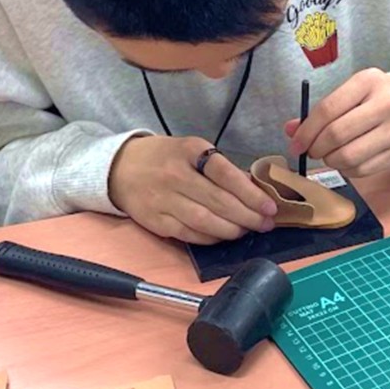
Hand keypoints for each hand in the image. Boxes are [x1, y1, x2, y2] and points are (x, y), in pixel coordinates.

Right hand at [108, 136, 277, 244]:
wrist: (120, 167)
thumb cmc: (165, 158)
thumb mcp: (192, 150)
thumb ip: (220, 169)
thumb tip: (253, 191)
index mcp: (189, 151)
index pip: (225, 174)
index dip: (251, 193)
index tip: (269, 207)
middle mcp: (175, 175)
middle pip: (219, 201)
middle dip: (248, 216)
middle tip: (265, 224)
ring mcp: (164, 200)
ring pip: (205, 221)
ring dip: (231, 230)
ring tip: (246, 230)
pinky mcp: (156, 221)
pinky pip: (189, 234)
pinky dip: (211, 238)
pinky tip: (223, 236)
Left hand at [285, 68, 389, 177]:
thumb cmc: (379, 97)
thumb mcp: (353, 92)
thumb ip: (322, 110)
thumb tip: (291, 130)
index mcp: (368, 83)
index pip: (328, 109)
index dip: (306, 130)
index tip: (296, 143)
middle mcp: (385, 105)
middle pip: (337, 135)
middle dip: (316, 148)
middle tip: (311, 150)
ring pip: (348, 157)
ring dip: (330, 160)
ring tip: (329, 154)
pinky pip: (361, 170)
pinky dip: (346, 170)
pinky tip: (345, 160)